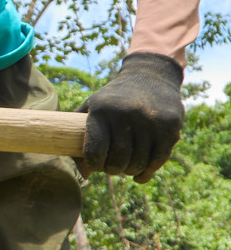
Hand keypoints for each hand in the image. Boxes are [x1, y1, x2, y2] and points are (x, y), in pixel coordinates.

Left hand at [80, 53, 183, 181]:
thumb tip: (84, 174)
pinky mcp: (170, 126)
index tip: (95, 165)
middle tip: (112, 167)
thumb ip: (79, 136)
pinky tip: (140, 176)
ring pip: (138, 163)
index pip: (94, 152)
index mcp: (102, 110)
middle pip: (118, 160)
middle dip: (112, 170)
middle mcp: (126, 114)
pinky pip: (158, 160)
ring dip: (130, 171)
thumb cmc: (114, 97)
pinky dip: (147, 173)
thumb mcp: (92, 106)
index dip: (93, 165)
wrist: (150, 74)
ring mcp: (150, 120)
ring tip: (125, 168)